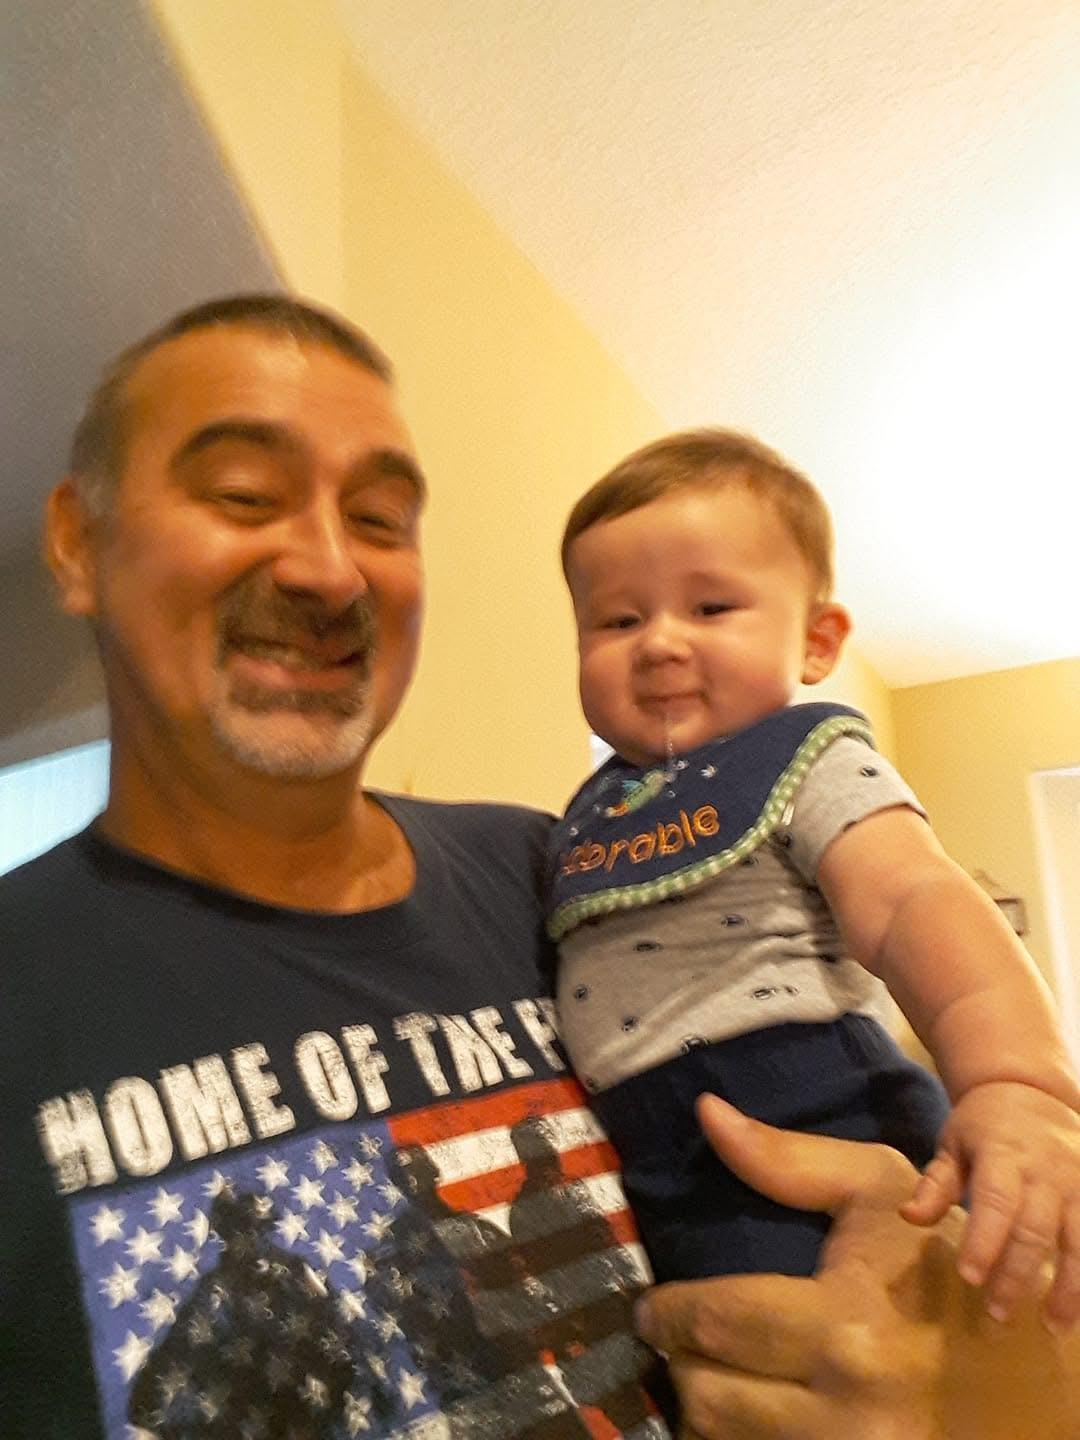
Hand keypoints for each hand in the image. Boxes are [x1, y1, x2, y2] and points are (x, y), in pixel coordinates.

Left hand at [634, 1094, 1079, 1438]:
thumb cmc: (949, 1266)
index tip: (651, 1308)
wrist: (1043, 1374)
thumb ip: (786, 1158)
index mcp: (845, 1326)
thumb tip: (706, 1111)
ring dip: (706, 1408)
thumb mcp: (879, 1190)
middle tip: (677, 1340)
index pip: (713, 1322)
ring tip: (712, 1374)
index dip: (666, 1313)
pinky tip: (754, 1408)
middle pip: (707, 1398)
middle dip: (681, 1363)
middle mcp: (848, 1410)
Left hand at [900, 1080, 1079, 1328]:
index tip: (969, 1277)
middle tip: (998, 1314)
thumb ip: (935, 1183)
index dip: (984, 1240)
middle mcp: (1048, 1169)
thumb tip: (908, 1217)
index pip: (995, 1200)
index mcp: (1004, 1152)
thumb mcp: (953, 1143)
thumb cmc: (984, 1125)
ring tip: (1054, 1326)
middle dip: (1017, 1274)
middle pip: (1036, 1228)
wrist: (1034, 1090)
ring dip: (1071, 1287)